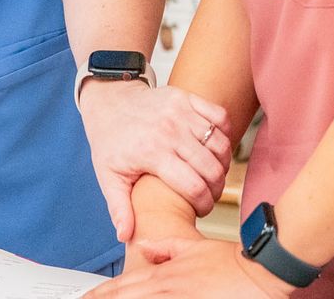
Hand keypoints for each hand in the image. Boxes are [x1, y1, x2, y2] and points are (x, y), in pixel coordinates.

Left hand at [78, 80, 231, 240]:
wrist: (109, 100)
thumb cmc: (110, 140)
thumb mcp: (108, 176)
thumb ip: (119, 207)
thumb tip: (127, 236)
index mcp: (152, 153)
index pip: (194, 187)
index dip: (204, 204)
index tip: (201, 209)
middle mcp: (169, 131)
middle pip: (212, 168)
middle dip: (217, 188)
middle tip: (209, 194)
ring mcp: (180, 111)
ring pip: (221, 144)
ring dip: (223, 163)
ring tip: (213, 173)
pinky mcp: (186, 98)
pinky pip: (220, 116)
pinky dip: (224, 133)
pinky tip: (214, 147)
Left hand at [91, 236, 292, 297]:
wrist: (260, 267)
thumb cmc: (229, 260)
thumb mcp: (193, 247)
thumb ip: (166, 247)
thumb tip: (143, 247)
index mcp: (164, 273)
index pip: (124, 286)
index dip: (102, 293)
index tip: (85, 298)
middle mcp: (168, 287)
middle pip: (127, 298)